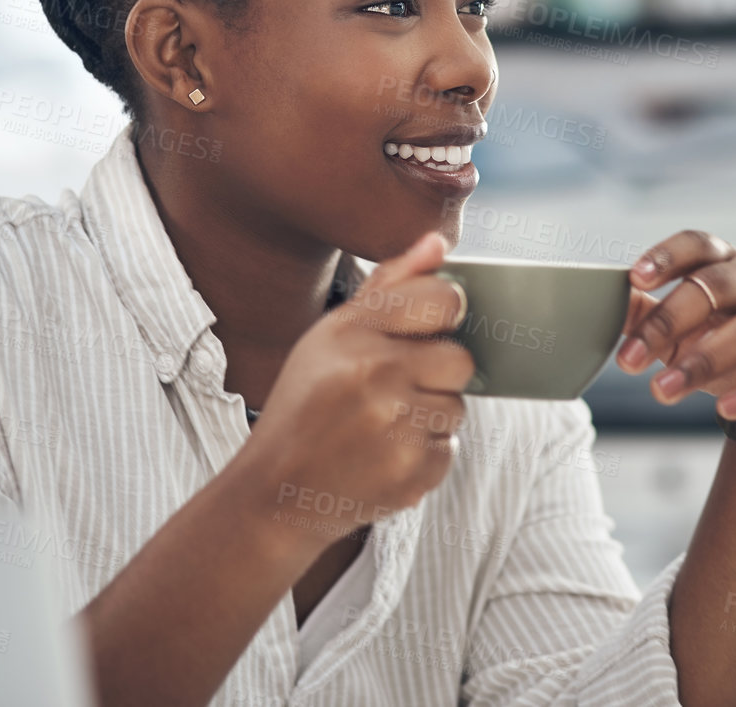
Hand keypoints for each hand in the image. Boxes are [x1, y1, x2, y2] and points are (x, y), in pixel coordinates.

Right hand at [238, 231, 476, 551]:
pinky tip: (382, 455)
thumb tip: (436, 243)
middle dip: (435, 374)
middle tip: (393, 390)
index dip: (444, 315)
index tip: (428, 329)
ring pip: (456, 406)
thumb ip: (389, 285)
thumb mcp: (330, 335)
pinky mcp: (411, 471)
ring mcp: (395, 425)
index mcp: (352, 330)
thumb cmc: (306, 405)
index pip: (444, 298)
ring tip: (380, 426)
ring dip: (428, 417)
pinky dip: (423, 455)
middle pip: (460, 358)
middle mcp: (374, 373)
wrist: (274, 493)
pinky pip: (449, 448)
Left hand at [616, 230, 735, 436]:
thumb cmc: (727, 349)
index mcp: (727, 266)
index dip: (668, 255)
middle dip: (667, 322)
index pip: (699, 245)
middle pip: (715, 287)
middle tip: (627, 360)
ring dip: (701, 361)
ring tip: (661, 390)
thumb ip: (646, 315)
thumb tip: (603, 303)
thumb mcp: (683, 332)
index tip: (635, 277)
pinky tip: (725, 409)